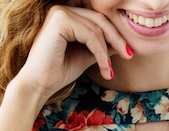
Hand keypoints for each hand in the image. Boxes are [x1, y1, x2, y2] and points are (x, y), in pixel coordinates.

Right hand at [12, 4, 131, 105]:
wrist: (39, 84)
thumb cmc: (59, 71)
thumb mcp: (87, 55)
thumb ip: (102, 46)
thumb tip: (123, 43)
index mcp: (67, 14)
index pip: (98, 19)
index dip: (115, 34)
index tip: (128, 52)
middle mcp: (62, 9)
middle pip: (100, 20)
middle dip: (117, 39)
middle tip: (129, 56)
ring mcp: (60, 12)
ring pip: (97, 28)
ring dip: (108, 51)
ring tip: (110, 70)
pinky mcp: (60, 21)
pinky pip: (90, 35)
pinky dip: (101, 53)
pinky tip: (105, 68)